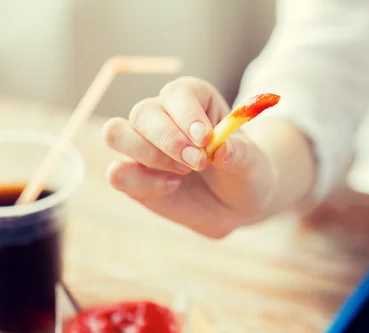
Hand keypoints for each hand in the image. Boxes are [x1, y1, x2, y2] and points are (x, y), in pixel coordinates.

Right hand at [102, 77, 276, 237]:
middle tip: (198, 163)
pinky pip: (117, 173)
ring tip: (182, 173)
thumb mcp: (252, 163)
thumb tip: (220, 149)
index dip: (187, 113)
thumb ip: (239, 153)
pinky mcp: (132, 174)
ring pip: (115, 133)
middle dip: (168, 140)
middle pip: (142, 112)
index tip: (205, 139)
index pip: (178, 93)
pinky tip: (171, 188)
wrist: (236, 203)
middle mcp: (162, 115)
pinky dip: (142, 184)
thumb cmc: (245, 172)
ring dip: (147, 155)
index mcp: (193, 99)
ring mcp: (142, 144)